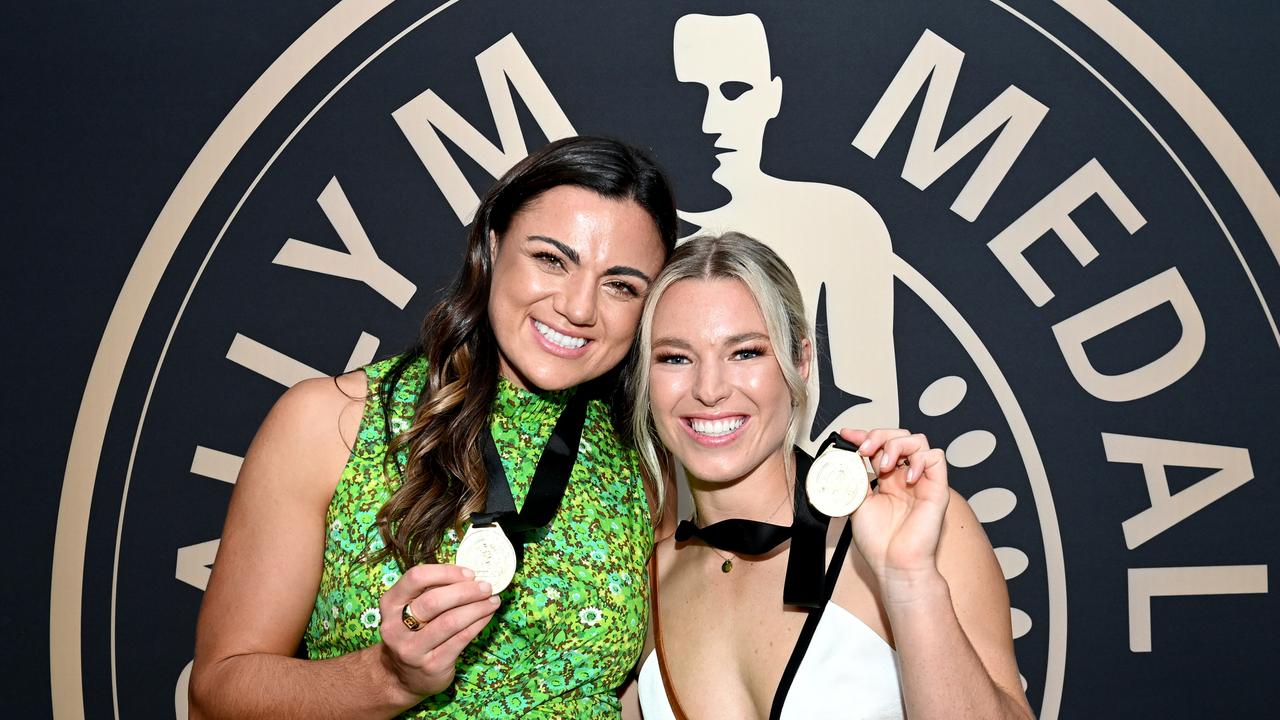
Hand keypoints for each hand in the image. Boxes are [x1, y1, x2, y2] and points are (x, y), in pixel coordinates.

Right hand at [377, 564, 499, 700]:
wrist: (402, 677)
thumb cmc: (413, 633)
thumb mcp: (410, 610)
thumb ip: (432, 591)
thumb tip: (471, 577)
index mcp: (390, 603)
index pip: (416, 578)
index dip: (446, 572)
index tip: (469, 574)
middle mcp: (395, 627)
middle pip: (433, 601)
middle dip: (466, 591)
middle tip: (486, 587)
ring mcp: (412, 649)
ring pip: (450, 621)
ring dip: (477, 608)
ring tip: (493, 601)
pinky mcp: (432, 665)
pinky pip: (460, 639)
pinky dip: (478, 624)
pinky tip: (487, 615)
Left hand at [838, 428, 949, 593]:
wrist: (893, 564)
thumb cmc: (878, 542)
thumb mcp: (857, 501)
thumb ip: (856, 477)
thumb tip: (847, 455)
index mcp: (887, 480)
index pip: (879, 446)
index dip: (864, 435)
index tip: (846, 435)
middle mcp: (904, 477)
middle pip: (899, 437)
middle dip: (879, 436)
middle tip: (864, 449)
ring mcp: (921, 481)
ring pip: (917, 441)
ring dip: (896, 445)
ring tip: (882, 464)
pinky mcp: (937, 489)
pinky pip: (936, 458)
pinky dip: (918, 460)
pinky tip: (906, 477)